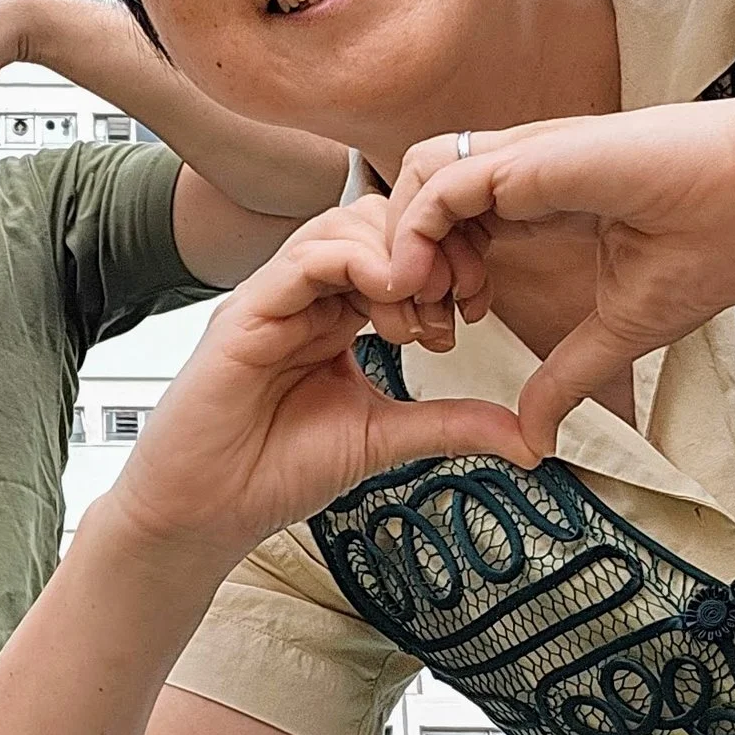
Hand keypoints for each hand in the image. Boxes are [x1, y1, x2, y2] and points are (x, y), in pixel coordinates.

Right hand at [99, 198, 535, 568]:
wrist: (205, 512)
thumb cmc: (274, 472)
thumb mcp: (384, 438)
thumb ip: (449, 424)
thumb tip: (529, 438)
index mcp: (335, 316)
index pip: (396, 250)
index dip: (445, 262)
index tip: (475, 306)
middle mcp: (304, 297)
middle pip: (373, 222)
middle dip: (428, 249)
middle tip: (457, 300)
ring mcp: (273, 300)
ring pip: (340, 228)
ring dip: (395, 253)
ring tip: (420, 306)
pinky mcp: (245, 315)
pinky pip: (302, 260)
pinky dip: (351, 263)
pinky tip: (386, 294)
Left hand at [379, 87, 734, 453]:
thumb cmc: (719, 247)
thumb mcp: (621, 329)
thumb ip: (566, 377)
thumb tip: (536, 440)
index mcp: (538, 208)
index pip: (447, 230)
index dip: (425, 282)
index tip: (444, 338)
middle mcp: (520, 177)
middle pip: (415, 202)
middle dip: (398, 265)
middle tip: (418, 330)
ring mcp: (524, 160)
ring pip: (415, 180)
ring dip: (402, 244)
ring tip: (423, 307)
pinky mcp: (534, 155)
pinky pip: (442, 180)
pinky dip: (417, 230)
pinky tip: (428, 283)